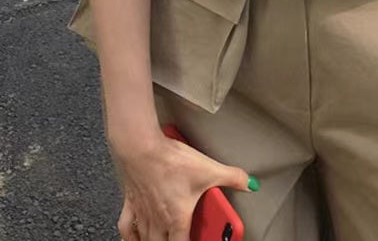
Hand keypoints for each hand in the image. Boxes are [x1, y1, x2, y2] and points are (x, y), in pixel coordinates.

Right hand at [110, 130, 255, 240]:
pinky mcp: (130, 201)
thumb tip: (250, 183)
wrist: (140, 147)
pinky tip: (134, 236)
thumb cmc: (170, 160)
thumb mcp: (208, 168)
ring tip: (161, 239)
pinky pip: (126, 228)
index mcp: (177, 219)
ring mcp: (142, 213)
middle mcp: (157, 221)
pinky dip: (130, 236)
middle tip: (179, 238)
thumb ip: (231, 177)